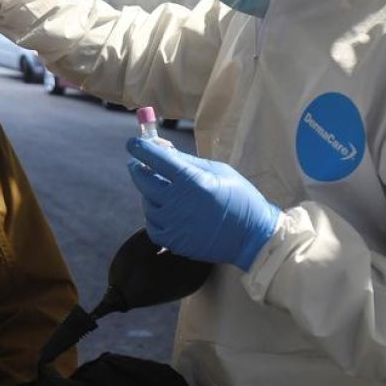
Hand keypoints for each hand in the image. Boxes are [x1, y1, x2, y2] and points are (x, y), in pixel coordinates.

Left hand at [126, 138, 280, 270]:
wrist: (253, 237)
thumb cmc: (240, 199)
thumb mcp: (219, 171)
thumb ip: (189, 161)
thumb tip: (165, 151)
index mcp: (190, 180)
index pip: (155, 158)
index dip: (140, 148)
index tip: (133, 144)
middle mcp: (176, 201)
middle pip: (142, 179)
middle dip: (138, 167)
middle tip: (140, 164)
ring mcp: (173, 223)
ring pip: (146, 202)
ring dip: (149, 193)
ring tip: (162, 190)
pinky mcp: (173, 241)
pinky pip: (151, 225)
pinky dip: (154, 216)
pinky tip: (165, 211)